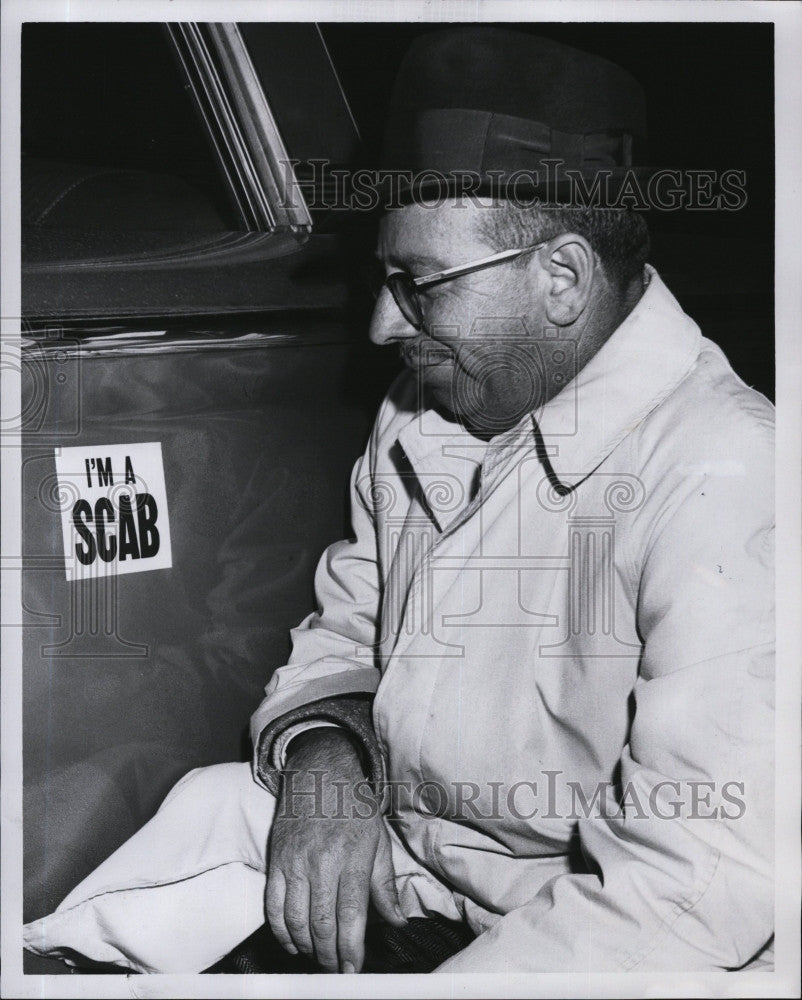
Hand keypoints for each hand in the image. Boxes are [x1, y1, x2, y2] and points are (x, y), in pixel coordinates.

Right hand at [265, 729, 404, 972]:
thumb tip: (396, 921)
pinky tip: (292, 942)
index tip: (353, 970)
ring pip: (295, 920)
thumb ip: (385, 884)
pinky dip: (281, 931)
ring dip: (306, 947)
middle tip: (336, 969)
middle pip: (321, 924)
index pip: (350, 916)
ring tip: (317, 957)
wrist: (319, 771)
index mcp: (352, 857)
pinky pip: (272, 906)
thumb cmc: (353, 806)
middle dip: (329, 956)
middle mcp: (322, 862)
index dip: (351, 950)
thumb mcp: (379, 840)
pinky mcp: (276, 861)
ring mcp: (295, 862)